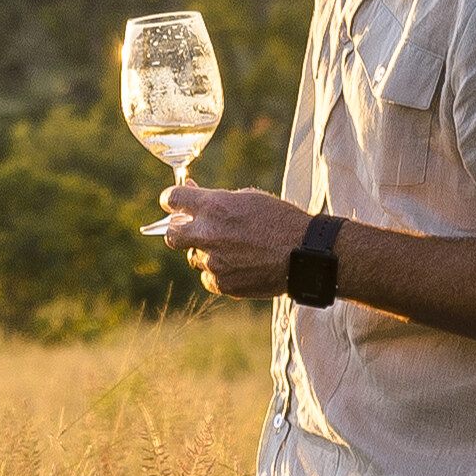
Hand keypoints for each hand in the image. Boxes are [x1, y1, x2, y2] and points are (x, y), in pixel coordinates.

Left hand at [162, 182, 309, 299]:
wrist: (305, 253)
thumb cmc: (280, 220)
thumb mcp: (248, 198)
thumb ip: (216, 198)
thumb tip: (191, 191)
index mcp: (214, 206)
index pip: (171, 199)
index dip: (172, 200)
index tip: (176, 204)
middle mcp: (208, 234)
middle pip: (172, 235)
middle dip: (180, 231)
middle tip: (195, 230)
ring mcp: (214, 262)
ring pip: (194, 258)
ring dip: (206, 252)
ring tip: (235, 249)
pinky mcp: (223, 284)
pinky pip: (208, 278)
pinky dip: (218, 272)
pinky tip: (239, 265)